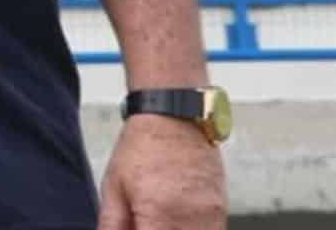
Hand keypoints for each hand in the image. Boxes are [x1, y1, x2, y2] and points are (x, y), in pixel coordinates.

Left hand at [97, 114, 225, 228]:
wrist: (174, 115)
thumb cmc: (141, 146)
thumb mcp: (113, 186)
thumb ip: (112, 224)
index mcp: (158, 214)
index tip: (136, 227)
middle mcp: (190, 219)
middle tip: (144, 220)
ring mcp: (211, 216)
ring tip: (158, 216)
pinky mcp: (222, 210)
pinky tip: (175, 219)